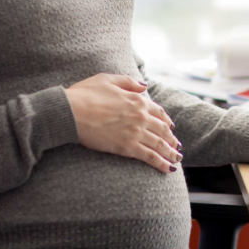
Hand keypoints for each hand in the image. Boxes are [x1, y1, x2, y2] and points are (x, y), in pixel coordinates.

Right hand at [64, 73, 181, 172]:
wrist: (71, 111)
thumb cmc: (86, 93)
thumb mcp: (109, 79)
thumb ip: (129, 83)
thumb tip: (144, 86)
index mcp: (137, 100)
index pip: (158, 111)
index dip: (166, 120)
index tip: (170, 127)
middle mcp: (141, 116)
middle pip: (162, 129)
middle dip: (171, 139)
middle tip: (177, 147)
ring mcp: (135, 132)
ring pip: (159, 144)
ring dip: (170, 153)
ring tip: (177, 159)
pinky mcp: (126, 147)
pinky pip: (149, 157)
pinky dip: (161, 163)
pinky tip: (168, 169)